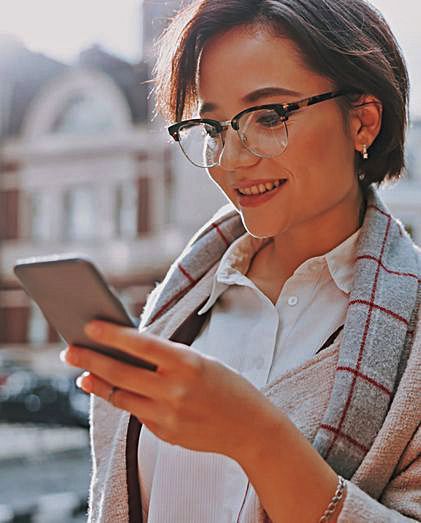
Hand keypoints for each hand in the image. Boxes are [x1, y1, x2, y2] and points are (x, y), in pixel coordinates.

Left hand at [62, 320, 280, 461]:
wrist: (250, 428)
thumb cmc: (228, 386)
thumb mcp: (202, 361)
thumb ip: (167, 359)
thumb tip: (129, 352)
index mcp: (188, 363)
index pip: (142, 345)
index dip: (113, 334)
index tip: (90, 325)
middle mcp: (175, 390)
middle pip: (121, 372)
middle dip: (90, 360)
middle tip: (70, 350)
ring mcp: (168, 416)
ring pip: (120, 396)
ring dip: (98, 384)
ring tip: (83, 375)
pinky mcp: (164, 434)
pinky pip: (136, 413)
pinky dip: (123, 399)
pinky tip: (113, 391)